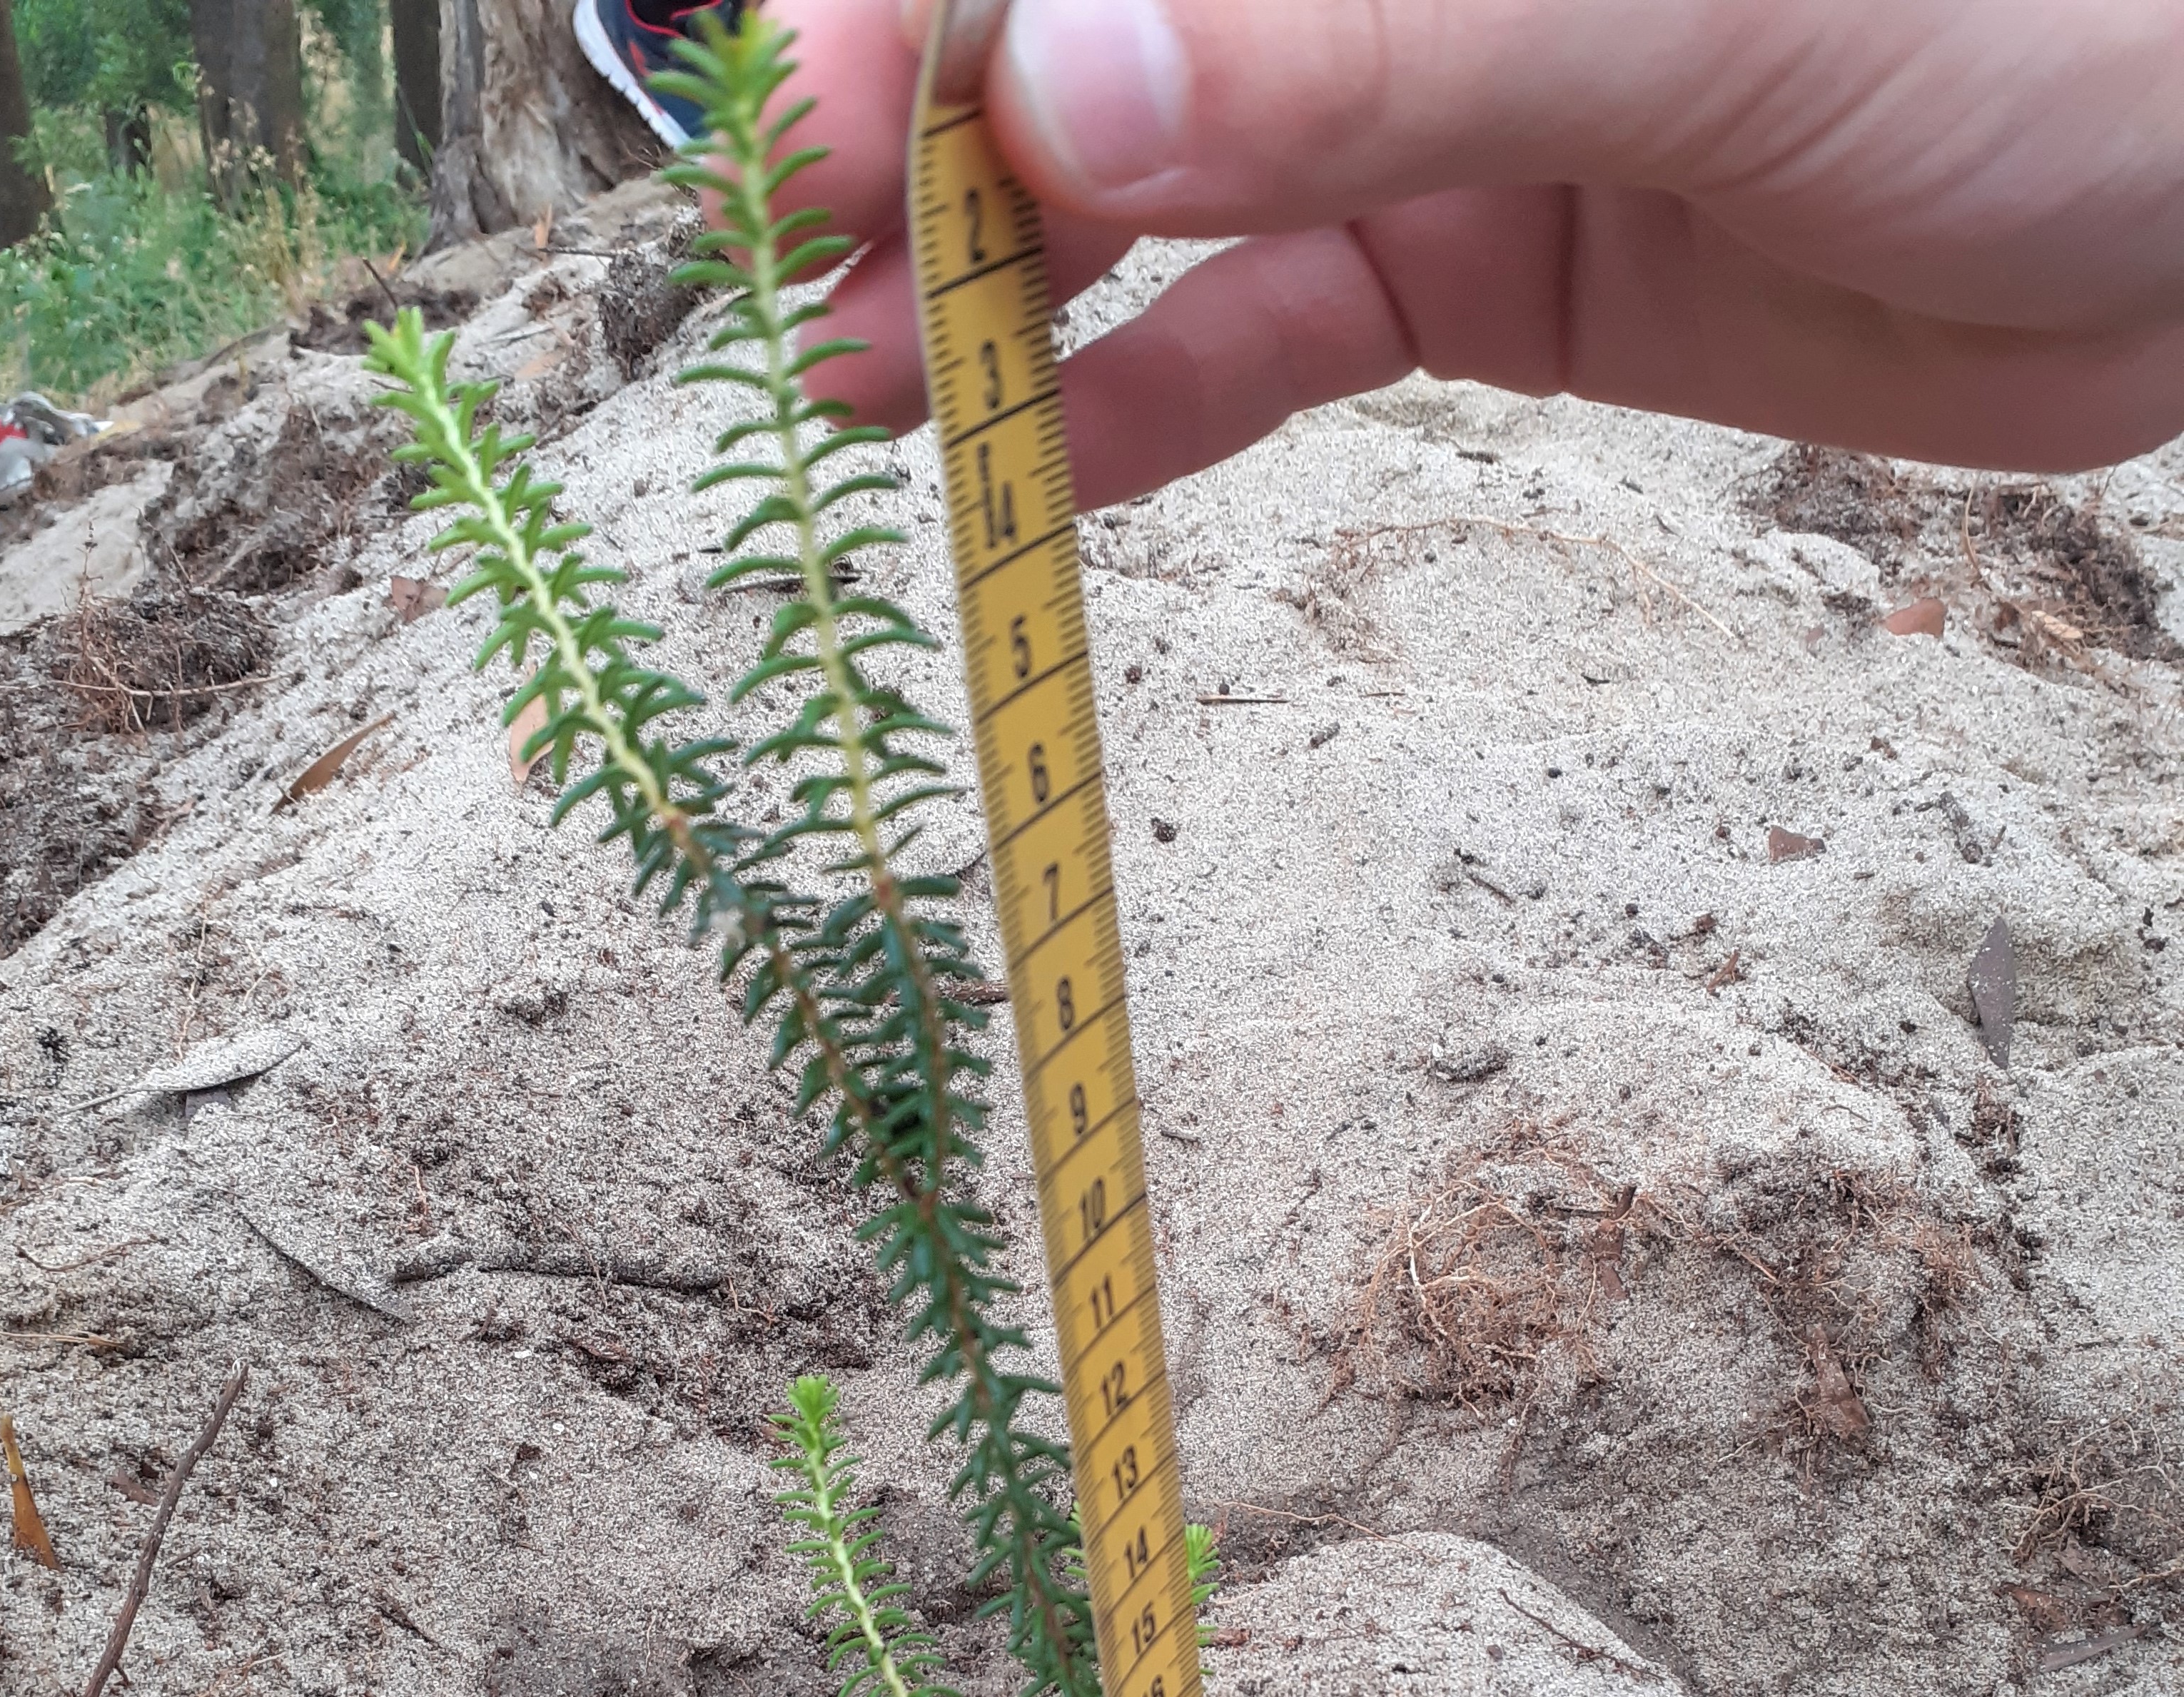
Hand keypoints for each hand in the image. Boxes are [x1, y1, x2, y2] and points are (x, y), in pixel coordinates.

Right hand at [772, 0, 2183, 507]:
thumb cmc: (2054, 7)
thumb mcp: (1703, 3)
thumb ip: (1374, 35)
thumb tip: (1058, 87)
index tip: (827, 134)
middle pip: (1101, 29)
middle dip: (944, 151)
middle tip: (823, 298)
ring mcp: (1434, 92)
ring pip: (1166, 183)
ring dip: (1015, 289)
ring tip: (877, 401)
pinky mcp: (1491, 249)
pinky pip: (1281, 323)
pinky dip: (1166, 395)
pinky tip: (1049, 468)